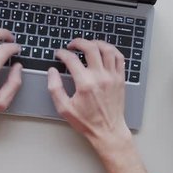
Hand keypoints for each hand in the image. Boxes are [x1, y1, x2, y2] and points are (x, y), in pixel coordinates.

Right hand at [47, 39, 150, 172]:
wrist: (108, 131)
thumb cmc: (87, 122)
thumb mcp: (64, 108)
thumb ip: (55, 88)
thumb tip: (52, 71)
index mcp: (85, 84)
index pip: (71, 59)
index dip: (62, 53)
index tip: (58, 54)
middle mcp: (100, 77)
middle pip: (90, 48)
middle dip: (78, 42)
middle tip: (71, 45)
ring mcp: (112, 77)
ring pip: (107, 49)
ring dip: (95, 43)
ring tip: (87, 45)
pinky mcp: (120, 78)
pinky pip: (119, 57)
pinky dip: (111, 49)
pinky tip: (103, 50)